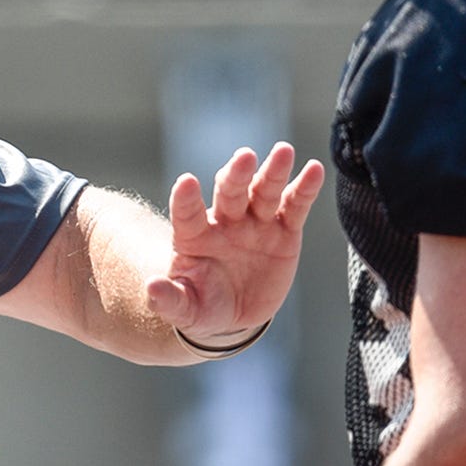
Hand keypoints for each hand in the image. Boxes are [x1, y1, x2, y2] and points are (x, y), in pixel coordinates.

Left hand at [147, 145, 325, 346]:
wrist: (235, 314)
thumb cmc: (203, 306)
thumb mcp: (185, 309)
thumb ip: (169, 299)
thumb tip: (151, 288)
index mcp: (193, 235)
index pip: (186, 212)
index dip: (186, 198)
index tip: (186, 183)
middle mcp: (224, 221)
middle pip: (230, 192)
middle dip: (236, 175)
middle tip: (245, 157)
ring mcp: (255, 222)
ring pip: (263, 191)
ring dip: (273, 171)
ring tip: (283, 151)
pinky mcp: (284, 230)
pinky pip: (295, 206)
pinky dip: (305, 188)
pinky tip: (314, 170)